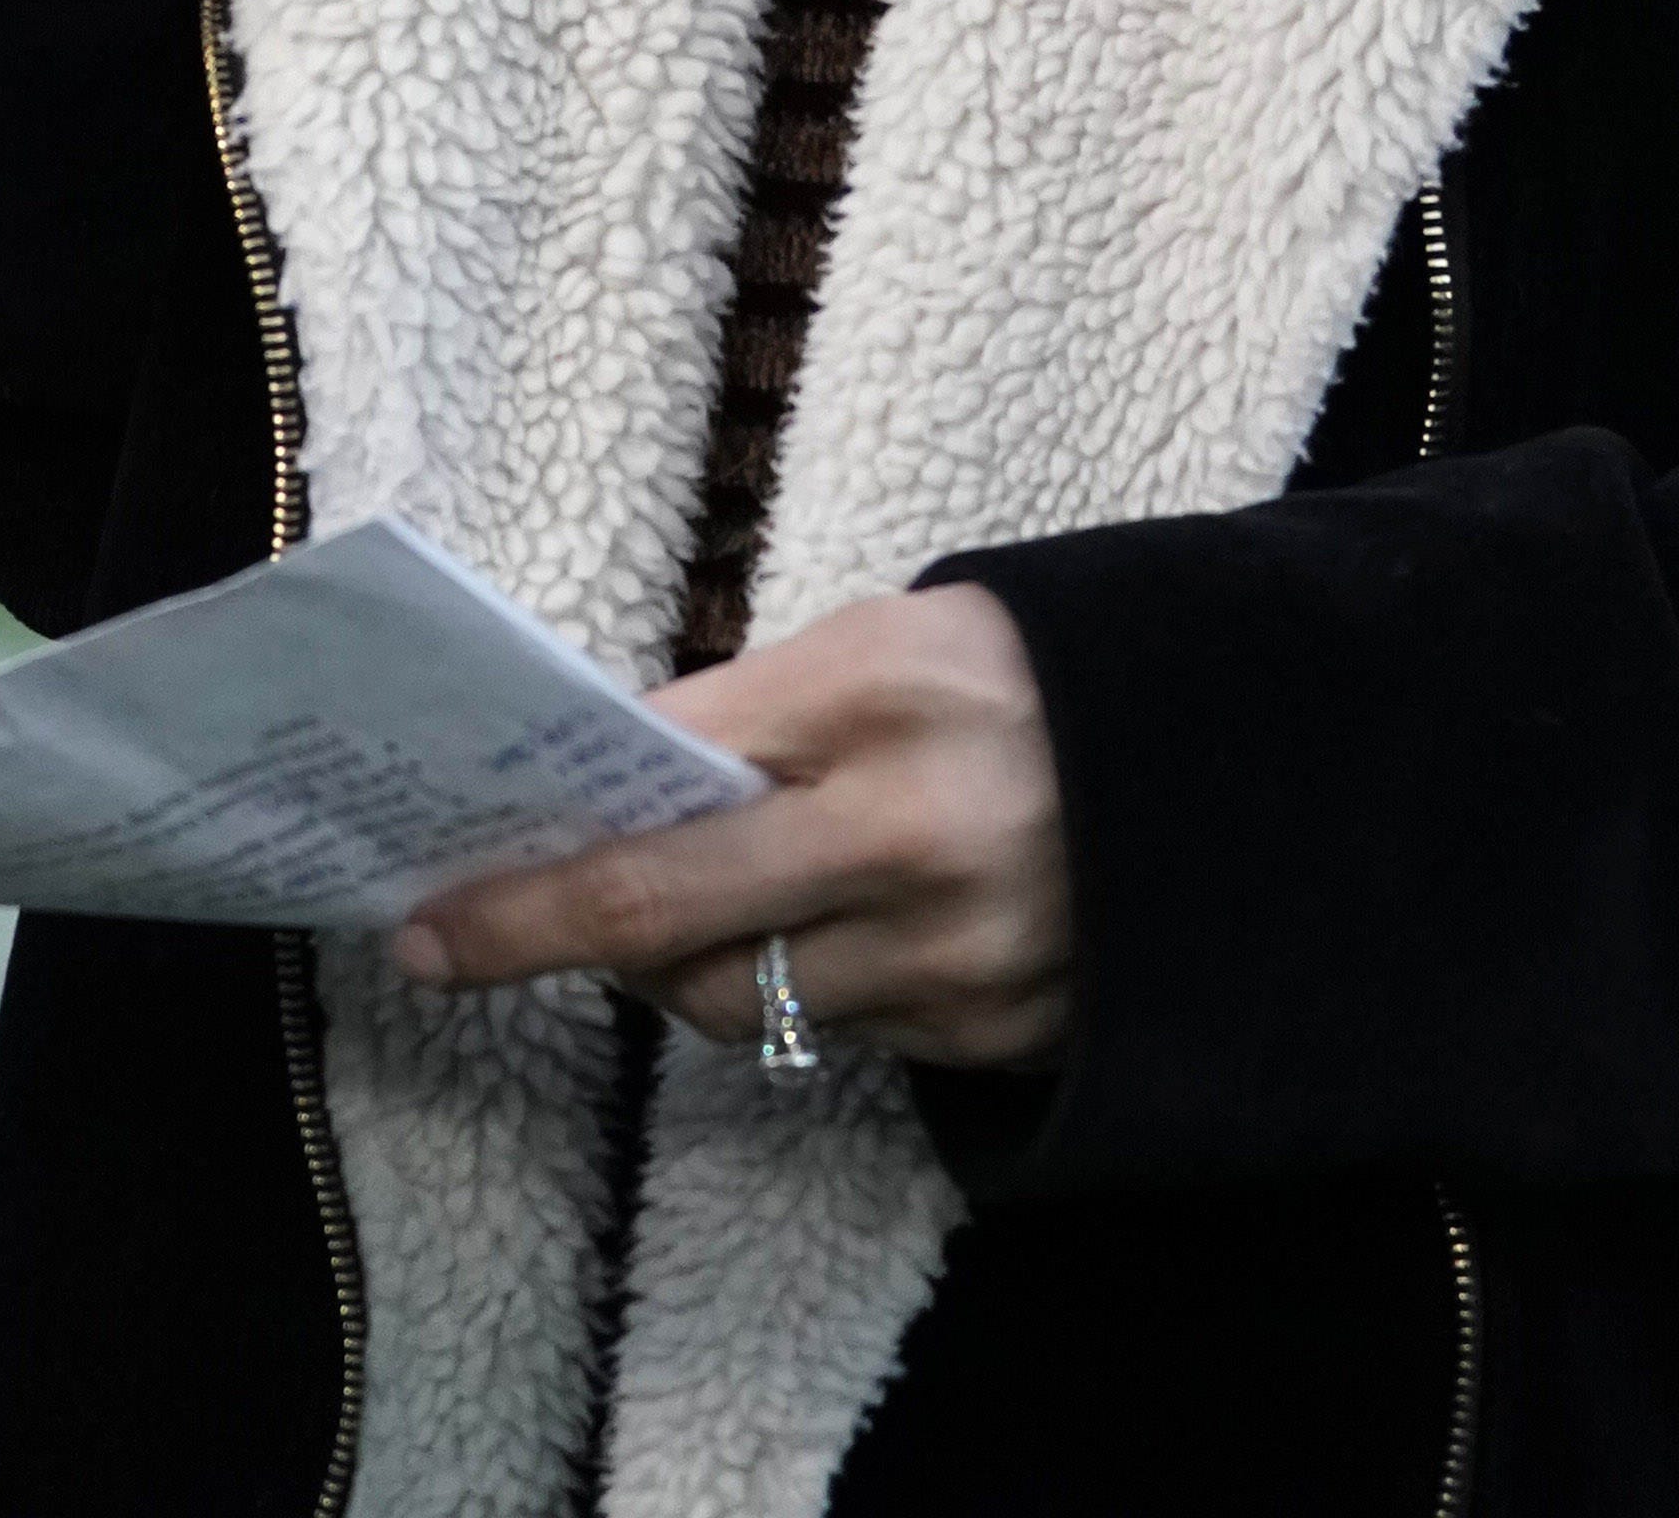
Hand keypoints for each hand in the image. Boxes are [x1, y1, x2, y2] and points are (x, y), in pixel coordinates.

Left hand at [392, 584, 1070, 1072]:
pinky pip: (831, 1038)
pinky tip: (791, 943)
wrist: (1240, 763)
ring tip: (646, 927)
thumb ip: (757, 710)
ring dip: (667, 971)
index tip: (438, 891)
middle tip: (441, 948)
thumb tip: (608, 782)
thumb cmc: (1028, 675)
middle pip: (669, 921)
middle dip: (533, 937)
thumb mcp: (899, 640)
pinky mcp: (989, 1037)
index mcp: (887, 690)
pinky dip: (787, 993)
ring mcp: (955, 954)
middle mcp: (914, 834)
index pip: (665, 788)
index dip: (540, 853)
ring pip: (737, 1004)